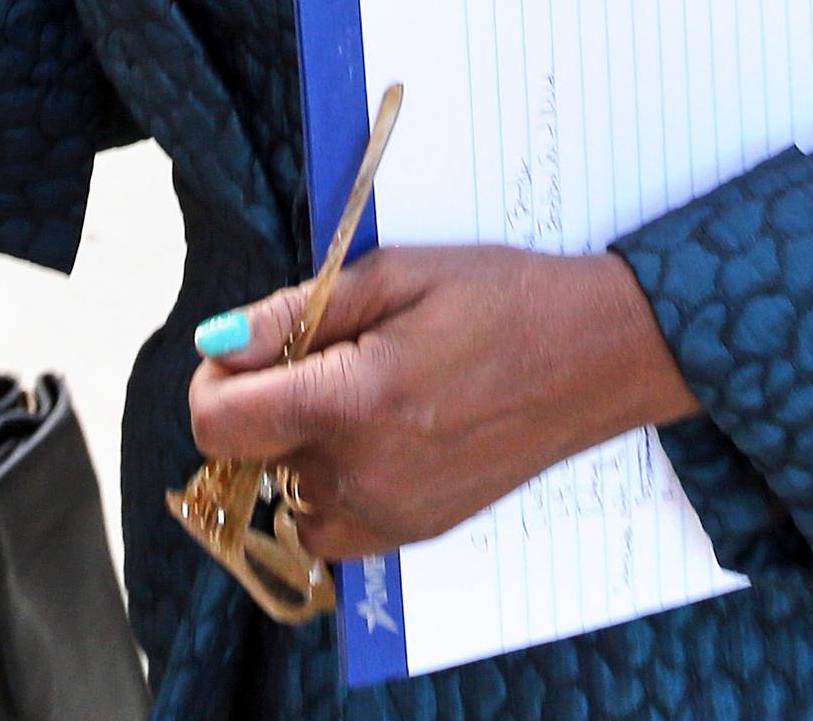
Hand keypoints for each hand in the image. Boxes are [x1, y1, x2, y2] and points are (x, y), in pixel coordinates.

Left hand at [184, 246, 695, 559]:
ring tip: (359, 394)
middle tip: (325, 355)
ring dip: (297, 449)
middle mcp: (366, 475)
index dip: (213, 383)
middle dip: (265, 404)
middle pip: (252, 456)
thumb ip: (291, 315)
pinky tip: (374, 437)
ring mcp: (393, 516)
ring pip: (287, 494)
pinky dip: (330, 488)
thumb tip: (216, 342)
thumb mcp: (393, 276)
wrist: (598, 356)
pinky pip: (331, 528)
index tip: (242, 353)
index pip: (219, 425)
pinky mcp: (416, 536)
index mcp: (355, 402)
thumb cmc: (501, 298)